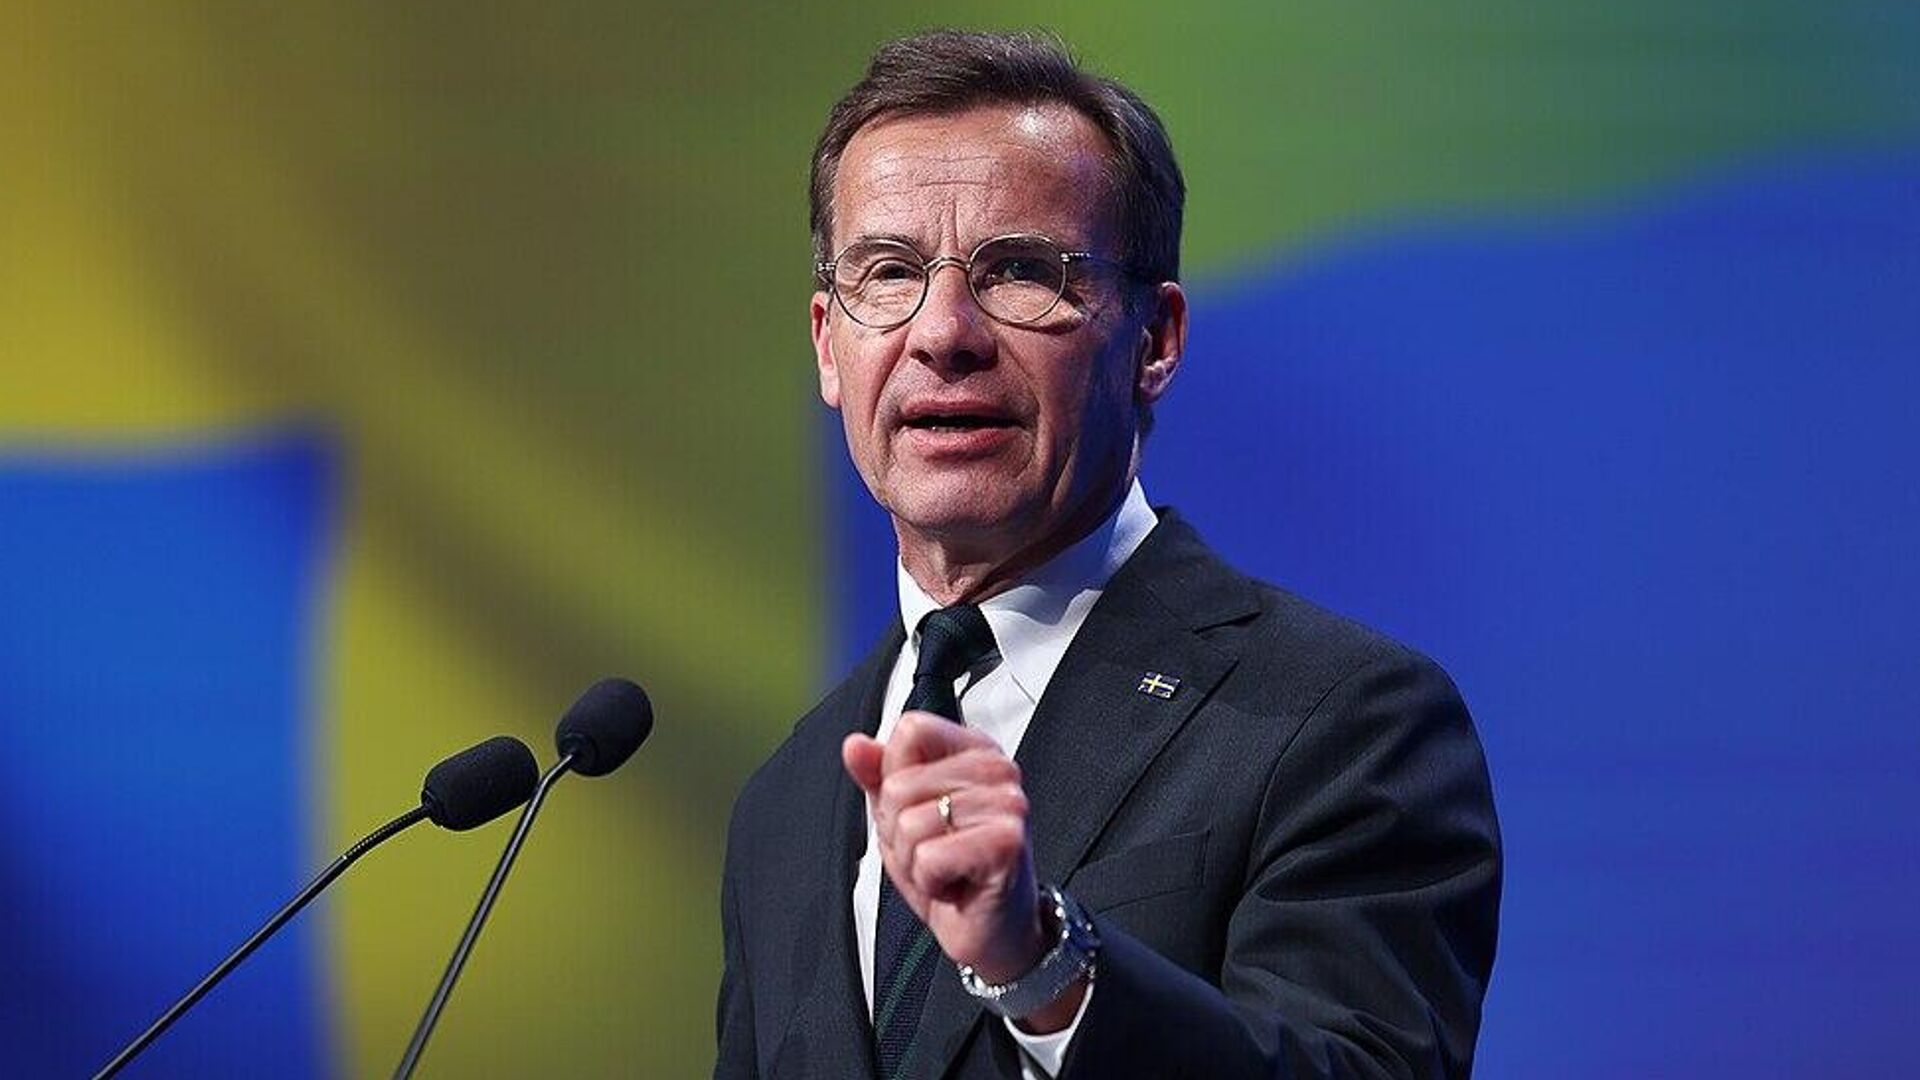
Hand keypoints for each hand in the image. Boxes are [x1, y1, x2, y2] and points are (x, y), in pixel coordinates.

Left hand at [842, 712, 1047, 984]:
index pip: (911, 730)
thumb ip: (877, 776)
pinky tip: (957, 884)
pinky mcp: (1007, 842)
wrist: (992, 930)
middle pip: (900, 784)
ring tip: (947, 869)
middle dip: (901, 831)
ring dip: (915, 860)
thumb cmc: (952, 871)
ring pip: (910, 823)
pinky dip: (931, 882)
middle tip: (936, 850)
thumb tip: (855, 746)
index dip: (895, 777)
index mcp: (973, 749)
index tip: (920, 808)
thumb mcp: (900, 817)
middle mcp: (996, 769)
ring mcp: (1007, 803)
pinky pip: (929, 857)